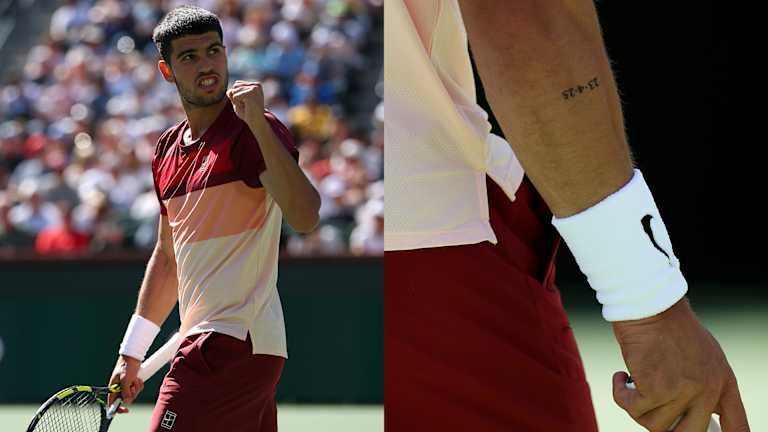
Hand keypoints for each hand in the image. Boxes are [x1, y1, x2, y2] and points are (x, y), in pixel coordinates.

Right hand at [107, 355, 143, 413]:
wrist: (133, 356)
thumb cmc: (126, 365)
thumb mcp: (125, 379)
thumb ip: (125, 391)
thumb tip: (126, 401)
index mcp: (113, 388)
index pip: (112, 402)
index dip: (117, 408)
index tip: (126, 410)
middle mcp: (119, 388)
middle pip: (125, 399)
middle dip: (131, 393)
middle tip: (133, 386)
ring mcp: (126, 385)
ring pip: (133, 394)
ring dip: (136, 387)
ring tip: (135, 379)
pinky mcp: (132, 383)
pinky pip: (138, 388)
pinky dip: (139, 384)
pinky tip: (137, 378)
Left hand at [226, 80, 264, 122]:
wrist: (257, 122)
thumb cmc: (248, 113)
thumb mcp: (238, 102)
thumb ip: (232, 95)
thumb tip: (229, 91)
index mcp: (256, 85)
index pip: (237, 84)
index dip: (238, 95)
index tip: (247, 103)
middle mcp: (256, 85)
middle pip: (235, 86)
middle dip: (237, 97)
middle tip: (247, 106)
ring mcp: (254, 88)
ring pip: (234, 91)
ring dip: (237, 101)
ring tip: (247, 107)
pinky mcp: (251, 93)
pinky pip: (235, 96)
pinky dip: (238, 104)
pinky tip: (247, 107)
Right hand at [611, 298, 748, 431]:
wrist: (649, 304)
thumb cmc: (668, 323)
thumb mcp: (701, 353)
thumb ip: (703, 381)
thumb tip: (687, 409)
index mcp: (723, 380)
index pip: (737, 424)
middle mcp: (708, 389)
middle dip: (665, 425)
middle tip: (650, 407)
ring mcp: (683, 391)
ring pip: (654, 424)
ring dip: (637, 406)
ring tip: (632, 383)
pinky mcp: (655, 390)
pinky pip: (631, 408)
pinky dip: (620, 394)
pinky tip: (621, 376)